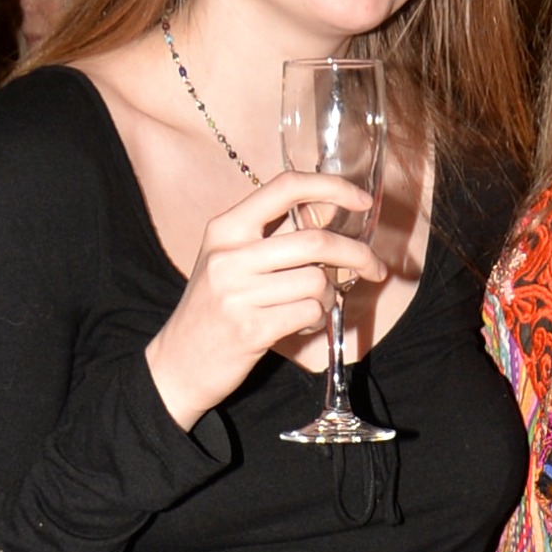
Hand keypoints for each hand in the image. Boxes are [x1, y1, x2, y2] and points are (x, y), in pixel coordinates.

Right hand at [144, 168, 386, 429]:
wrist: (177, 364)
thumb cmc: (212, 309)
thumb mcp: (229, 261)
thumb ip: (271, 236)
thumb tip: (330, 210)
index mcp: (224, 229)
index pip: (284, 187)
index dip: (332, 187)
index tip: (362, 200)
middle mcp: (228, 255)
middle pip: (315, 240)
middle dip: (357, 254)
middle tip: (375, 268)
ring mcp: (237, 293)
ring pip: (317, 282)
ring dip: (328, 297)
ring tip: (312, 307)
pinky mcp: (250, 329)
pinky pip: (309, 313)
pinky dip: (316, 320)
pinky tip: (301, 325)